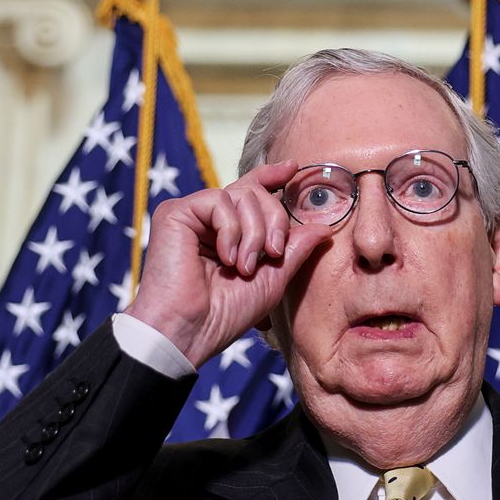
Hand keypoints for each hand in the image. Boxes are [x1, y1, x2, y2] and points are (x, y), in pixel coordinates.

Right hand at [124, 160, 331, 367]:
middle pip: (256, 192)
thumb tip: (324, 228)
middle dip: (275, 221)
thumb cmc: (225, 314)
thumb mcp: (272, 280)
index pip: (252, 192)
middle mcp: (209, 219)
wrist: (190, 331)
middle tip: (273, 254)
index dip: (272, 176)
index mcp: (230, 231)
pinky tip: (226, 258)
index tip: (294, 168)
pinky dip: (231, 230)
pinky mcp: (175, 213)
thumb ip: (295, 251)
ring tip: (244, 267)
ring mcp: (191, 214)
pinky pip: (218, 200)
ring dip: (253, 233)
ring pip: (242, 195)